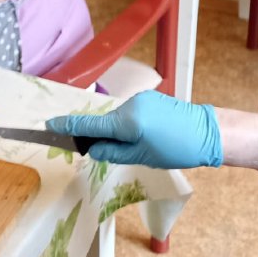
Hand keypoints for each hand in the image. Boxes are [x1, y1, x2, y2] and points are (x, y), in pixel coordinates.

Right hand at [46, 90, 221, 168]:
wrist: (209, 133)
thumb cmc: (178, 148)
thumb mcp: (142, 157)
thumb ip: (113, 152)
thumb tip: (92, 149)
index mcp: (126, 120)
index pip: (89, 123)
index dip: (68, 125)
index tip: (48, 124)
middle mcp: (131, 104)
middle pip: (104, 121)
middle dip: (100, 136)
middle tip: (103, 153)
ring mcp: (142, 99)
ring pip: (119, 118)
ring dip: (118, 132)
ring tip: (137, 149)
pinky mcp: (151, 99)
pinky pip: (131, 113)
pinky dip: (129, 126)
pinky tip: (145, 138)